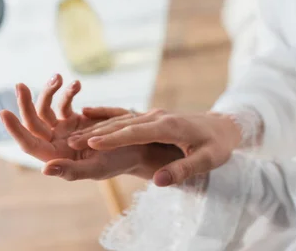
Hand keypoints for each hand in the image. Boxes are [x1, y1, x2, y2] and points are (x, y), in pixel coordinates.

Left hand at [0, 73, 177, 181]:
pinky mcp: (76, 118)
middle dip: (26, 102)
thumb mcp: (96, 169)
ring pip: (48, 107)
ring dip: (51, 92)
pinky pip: (66, 102)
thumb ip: (70, 171)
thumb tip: (44, 169)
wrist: (139, 146)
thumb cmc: (118, 162)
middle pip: (35, 121)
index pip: (29, 144)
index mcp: (57, 157)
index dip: (16, 130)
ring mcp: (66, 128)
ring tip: (59, 78)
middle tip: (20, 84)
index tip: (4, 113)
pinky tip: (77, 85)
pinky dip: (68, 92)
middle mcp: (57, 142)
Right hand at [67, 108, 242, 186]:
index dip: (113, 138)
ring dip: (99, 126)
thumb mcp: (207, 160)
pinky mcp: (153, 117)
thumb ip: (183, 170)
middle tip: (71, 140)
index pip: (136, 131)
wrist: (224, 126)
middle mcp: (158, 116)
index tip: (91, 143)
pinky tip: (89, 113)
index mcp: (169, 125)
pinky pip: (127, 116)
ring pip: (122, 119)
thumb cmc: (218, 145)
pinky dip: (107, 115)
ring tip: (74, 133)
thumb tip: (158, 181)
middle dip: (98, 132)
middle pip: (124, 124)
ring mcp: (155, 114)